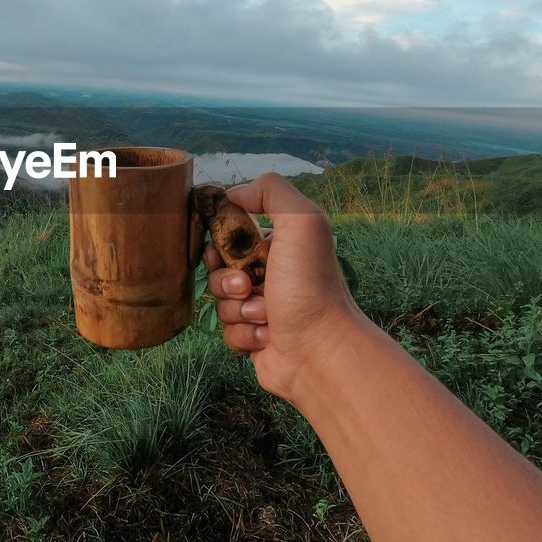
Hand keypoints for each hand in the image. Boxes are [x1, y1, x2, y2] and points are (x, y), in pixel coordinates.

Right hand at [204, 173, 361, 403]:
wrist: (322, 350)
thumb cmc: (311, 284)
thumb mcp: (301, 221)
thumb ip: (270, 191)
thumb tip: (234, 193)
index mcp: (279, 246)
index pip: (232, 235)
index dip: (221, 242)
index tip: (222, 251)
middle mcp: (271, 274)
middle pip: (220, 269)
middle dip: (226, 278)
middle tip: (246, 285)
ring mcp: (262, 308)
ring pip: (221, 301)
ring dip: (238, 308)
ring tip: (264, 315)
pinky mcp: (254, 339)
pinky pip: (228, 331)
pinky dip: (244, 334)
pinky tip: (267, 337)